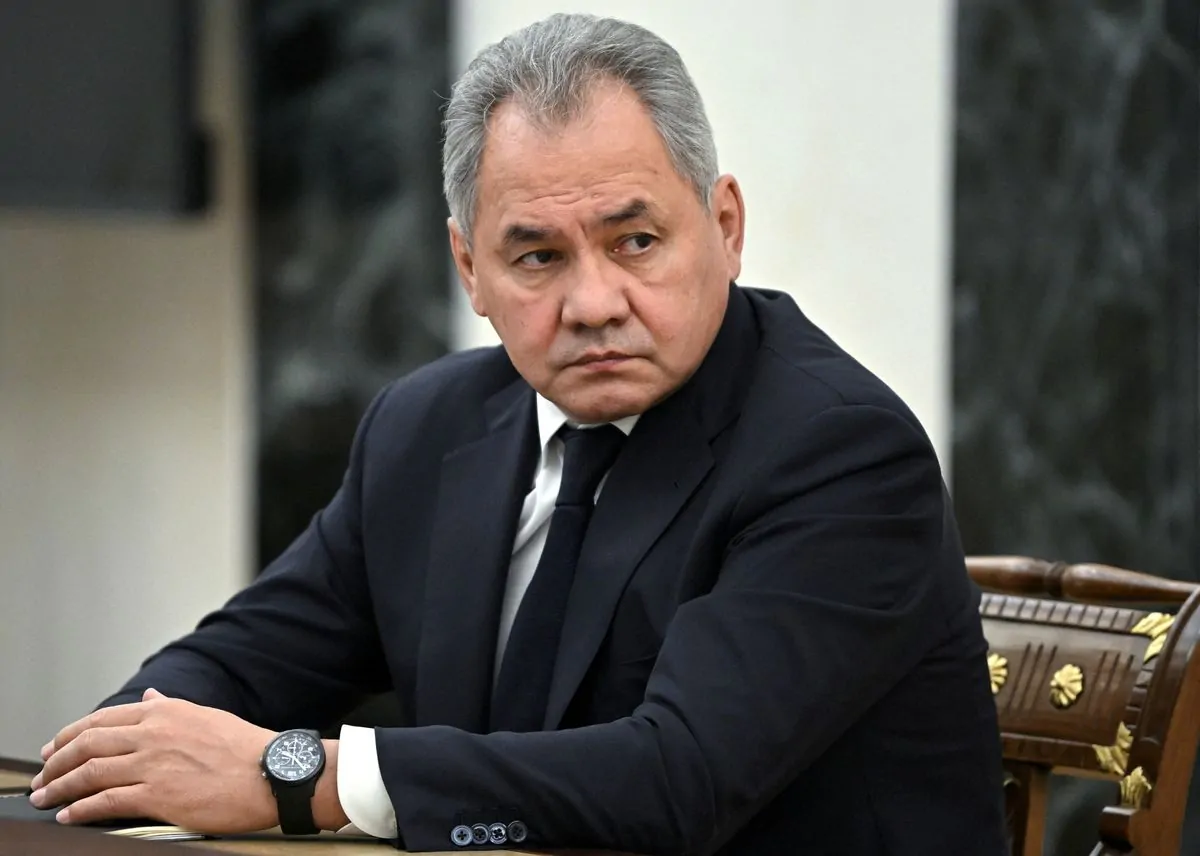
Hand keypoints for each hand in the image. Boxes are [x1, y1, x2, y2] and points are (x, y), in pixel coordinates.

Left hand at [30, 689, 277, 831]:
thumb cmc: (245, 748)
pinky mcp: (157, 795)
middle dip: (56, 762)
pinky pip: (106, 801)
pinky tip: (70, 814)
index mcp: (164, 712)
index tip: (52, 748)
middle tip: (41, 777)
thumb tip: (151, 697)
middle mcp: (153, 734)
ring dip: (60, 787)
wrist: (271, 773)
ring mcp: (153, 764)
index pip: (102, 720)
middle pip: (87, 745)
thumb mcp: (206, 717)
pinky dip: (82, 809)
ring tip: (45, 797)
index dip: (69, 736)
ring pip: (90, 773)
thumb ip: (172, 708)